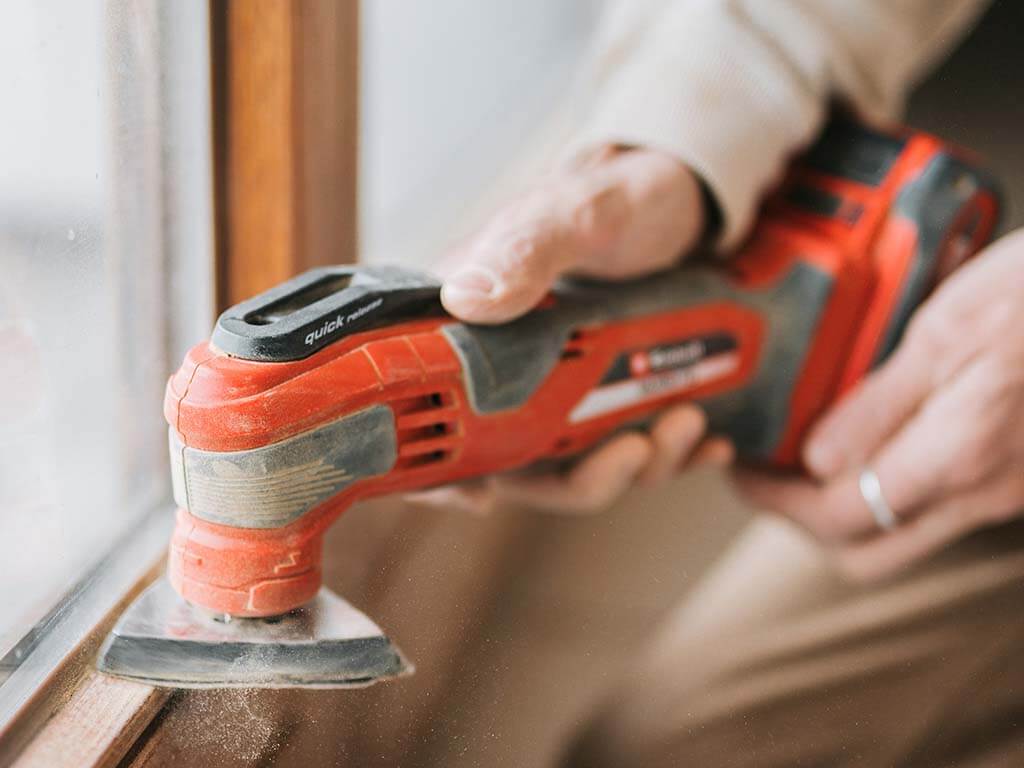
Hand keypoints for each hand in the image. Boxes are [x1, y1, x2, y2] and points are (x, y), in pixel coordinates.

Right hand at [411, 147, 732, 515]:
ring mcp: (564, 385)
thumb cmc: (624, 194)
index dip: (440, 469)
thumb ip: (526, 249)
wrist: (695, 200)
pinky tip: (708, 439)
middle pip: (514, 461)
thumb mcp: (580, 214)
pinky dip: (670, 454)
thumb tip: (466, 299)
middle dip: (579, 478)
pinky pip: (628, 445)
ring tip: (688, 422)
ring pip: (578, 462)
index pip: (428, 410)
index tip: (480, 497)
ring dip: (637, 463)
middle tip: (636, 451)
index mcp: (473, 325)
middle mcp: (510, 365)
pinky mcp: (613, 393)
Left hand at [736, 229, 1023, 580]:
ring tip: (804, 456)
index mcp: (956, 456)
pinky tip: (869, 441)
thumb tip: (814, 461)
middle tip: (766, 473)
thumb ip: (878, 405)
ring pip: (902, 533)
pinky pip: (938, 506)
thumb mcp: (945, 331)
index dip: (774, 502)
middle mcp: (983, 491)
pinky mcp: (1019, 475)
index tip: (741, 472)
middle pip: (866, 551)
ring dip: (844, 510)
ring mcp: (1006, 491)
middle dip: (803, 521)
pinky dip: (889, 489)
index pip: (836, 516)